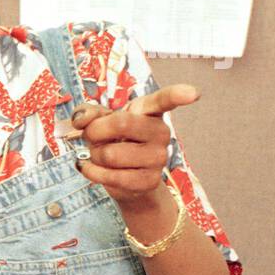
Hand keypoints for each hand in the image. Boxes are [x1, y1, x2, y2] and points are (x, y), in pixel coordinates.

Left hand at [68, 84, 198, 206]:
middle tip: (91, 136)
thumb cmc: (112, 140)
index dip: (178, 95)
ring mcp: (158, 158)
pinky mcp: (150, 181)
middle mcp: (160, 132)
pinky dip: (93, 173)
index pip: (165, 100)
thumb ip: (88, 112)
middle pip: (121, 122)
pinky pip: (112, 177)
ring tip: (100, 155)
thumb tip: (81, 120)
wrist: (123, 178)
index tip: (193, 93)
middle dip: (94, 131)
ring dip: (94, 155)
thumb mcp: (98, 120)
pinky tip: (93, 169)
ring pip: (111, 154)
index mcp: (149, 111)